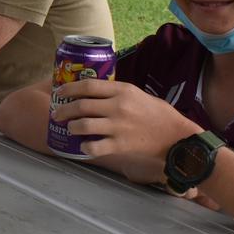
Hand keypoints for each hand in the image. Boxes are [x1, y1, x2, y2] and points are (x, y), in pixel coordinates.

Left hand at [51, 78, 200, 160]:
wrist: (176, 136)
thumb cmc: (157, 113)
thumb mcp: (136, 94)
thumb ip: (115, 93)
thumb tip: (90, 92)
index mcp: (122, 90)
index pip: (88, 86)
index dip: (69, 89)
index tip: (59, 92)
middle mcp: (118, 107)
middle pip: (81, 106)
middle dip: (63, 110)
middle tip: (57, 114)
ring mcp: (118, 127)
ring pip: (83, 125)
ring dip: (72, 127)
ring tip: (70, 129)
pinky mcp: (121, 145)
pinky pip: (94, 146)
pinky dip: (85, 147)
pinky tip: (83, 146)